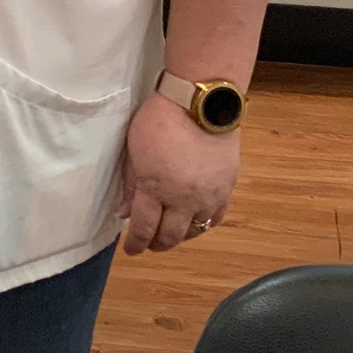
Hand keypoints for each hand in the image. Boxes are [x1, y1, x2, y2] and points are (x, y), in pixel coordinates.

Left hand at [118, 91, 239, 254]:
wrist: (201, 102)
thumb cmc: (160, 119)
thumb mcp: (134, 149)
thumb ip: (130, 183)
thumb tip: (125, 212)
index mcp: (155, 188)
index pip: (144, 229)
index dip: (136, 244)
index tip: (131, 249)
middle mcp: (183, 199)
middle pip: (169, 237)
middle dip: (156, 244)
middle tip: (149, 243)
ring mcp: (208, 196)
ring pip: (194, 232)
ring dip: (179, 236)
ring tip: (171, 232)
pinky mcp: (227, 188)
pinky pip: (216, 218)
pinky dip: (202, 224)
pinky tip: (194, 221)